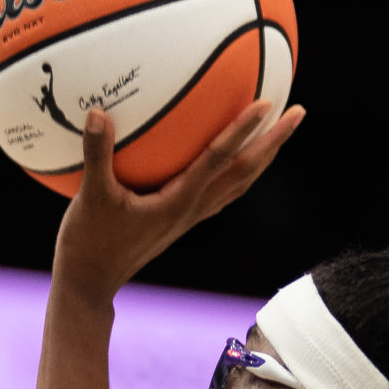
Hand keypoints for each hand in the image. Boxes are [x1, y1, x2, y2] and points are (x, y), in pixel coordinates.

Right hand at [52, 102, 305, 296]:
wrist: (90, 283)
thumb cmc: (89, 242)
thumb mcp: (91, 197)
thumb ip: (96, 154)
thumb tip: (98, 112)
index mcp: (179, 201)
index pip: (219, 159)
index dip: (244, 130)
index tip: (268, 104)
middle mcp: (193, 209)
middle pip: (246, 172)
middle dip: (274, 142)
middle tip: (299, 112)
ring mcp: (189, 217)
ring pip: (239, 183)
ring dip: (263, 157)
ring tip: (279, 133)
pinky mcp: (180, 220)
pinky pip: (219, 190)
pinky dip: (236, 170)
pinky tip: (233, 159)